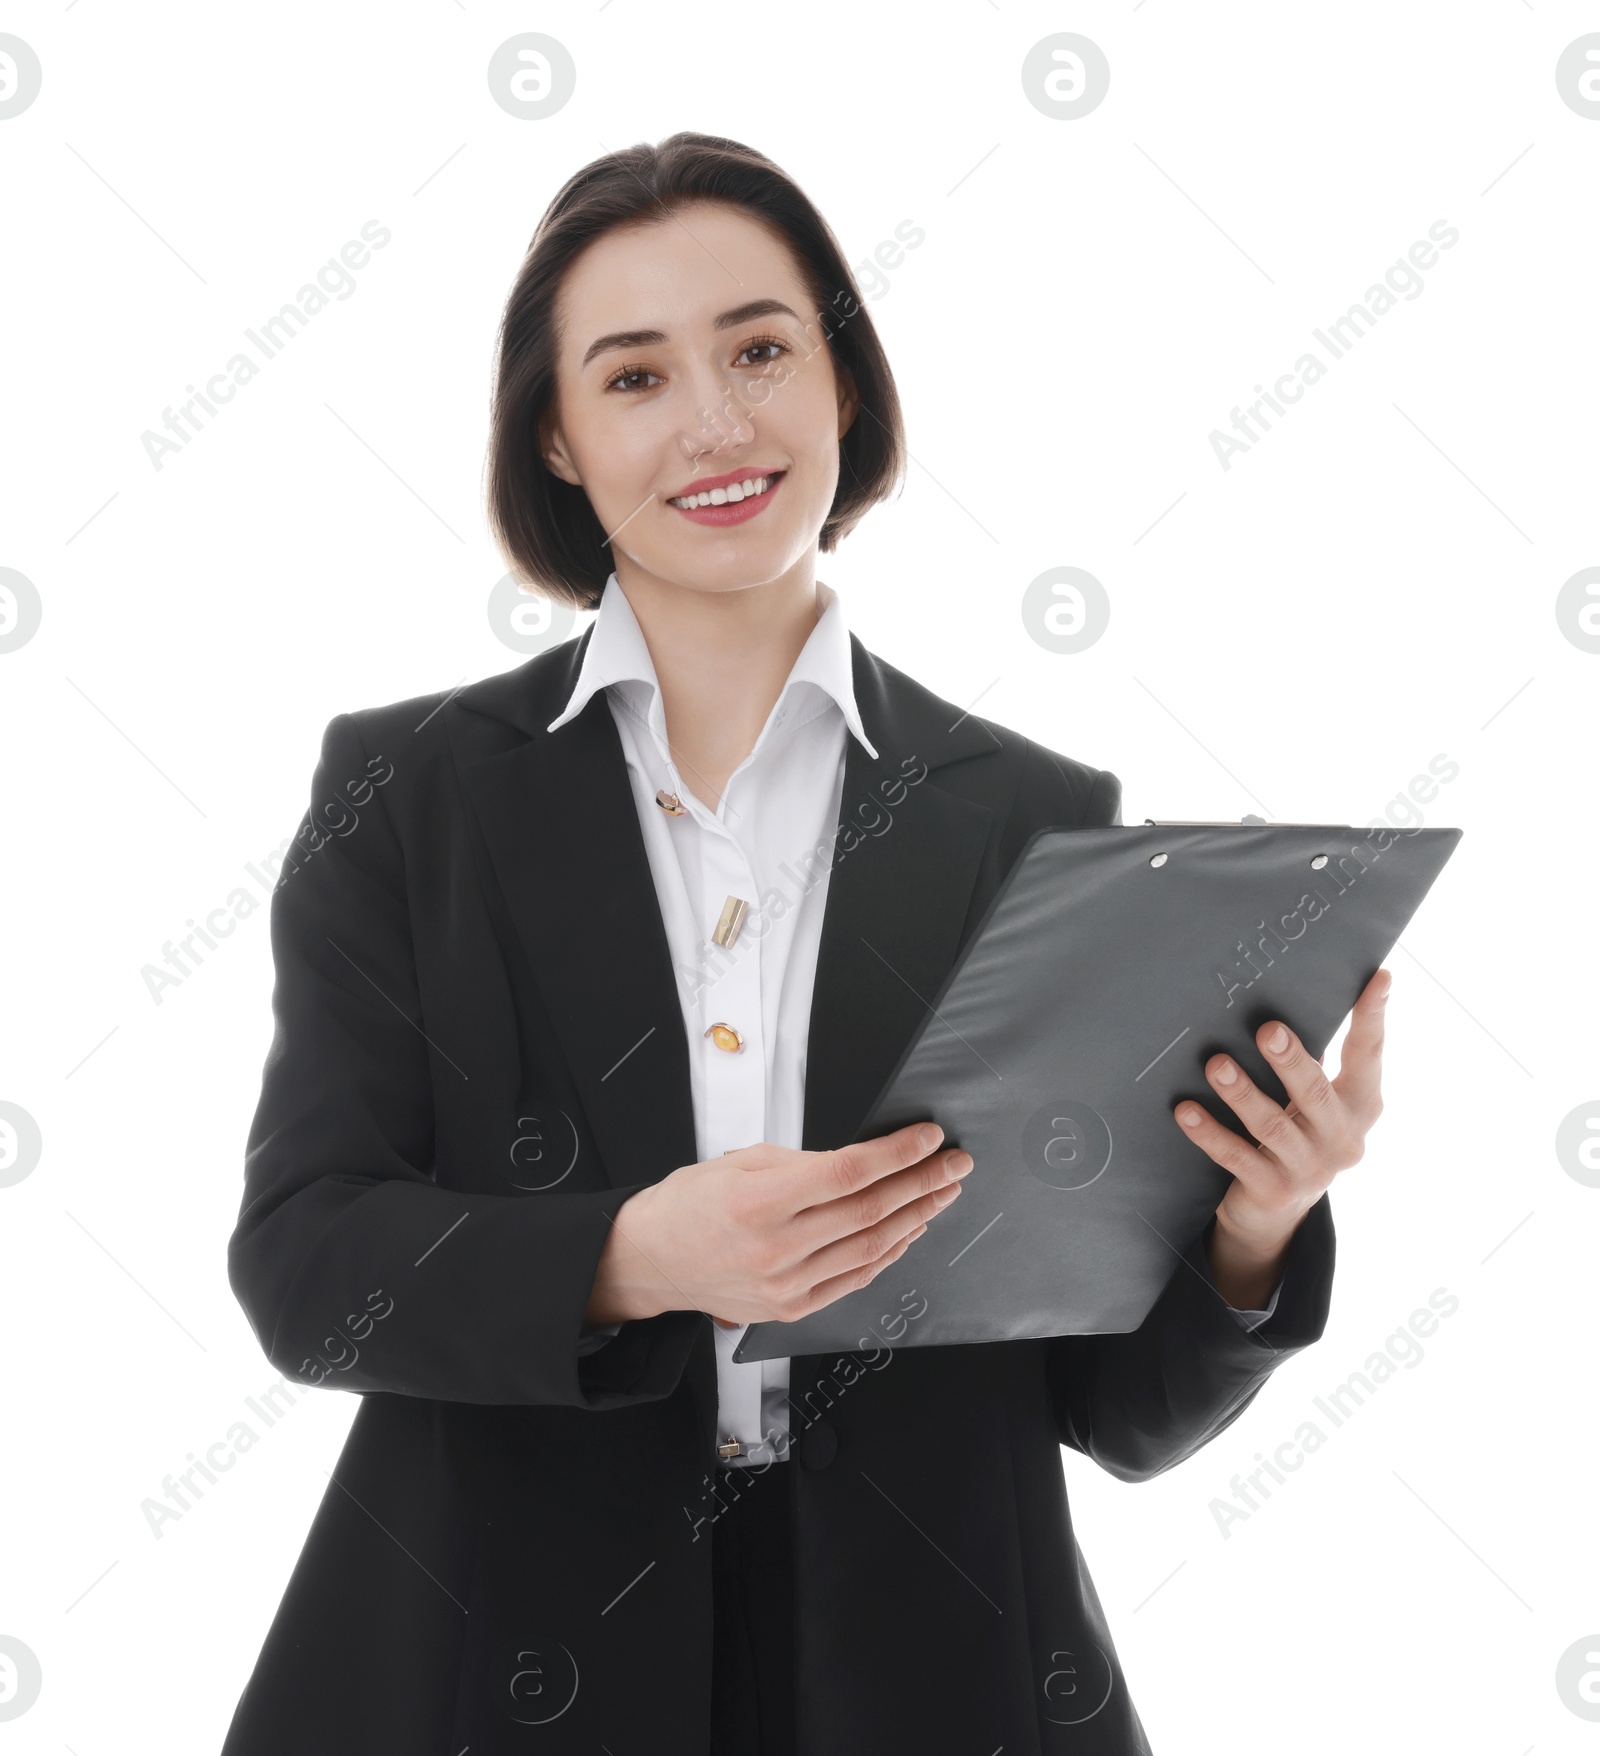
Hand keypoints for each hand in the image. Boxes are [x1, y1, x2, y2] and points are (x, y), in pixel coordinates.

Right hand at [585, 1122, 972, 1328]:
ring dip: (917, 1217)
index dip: (898, 1153)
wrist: (652, 1261)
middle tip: (954, 1163)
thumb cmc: (689, 1205)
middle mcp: (776, 1247)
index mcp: (760, 1201)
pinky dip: (889, 1253)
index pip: (850, 1172)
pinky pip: (856, 1279)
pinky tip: (909, 1231)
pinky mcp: (792, 1308)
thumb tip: (861, 1162)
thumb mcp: (740, 1161)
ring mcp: (787, 1284)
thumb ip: (802, 1163)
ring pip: (872, 1247)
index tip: (929, 1138)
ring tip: (942, 1192)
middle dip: (922, 1182)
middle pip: (870, 1210)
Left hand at [1174, 967, 1391, 1300]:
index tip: (1378, 977)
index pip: (1369, 1055)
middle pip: (1315, 1094)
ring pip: (1272, 1127)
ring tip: (1216, 1065)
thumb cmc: (1293, 1135)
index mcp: (1359, 1106)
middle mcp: (1343, 1139)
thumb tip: (1276, 1008)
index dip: (1373, 1017)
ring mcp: (1311, 1170)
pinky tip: (1186, 1111)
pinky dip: (1210, 1133)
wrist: (1274, 1215)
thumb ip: (1307, 1065)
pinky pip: (1237, 1157)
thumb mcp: (1310, 1104)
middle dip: (1291, 1061)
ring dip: (1242, 1094)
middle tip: (1267, 1029)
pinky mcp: (1275, 1192)